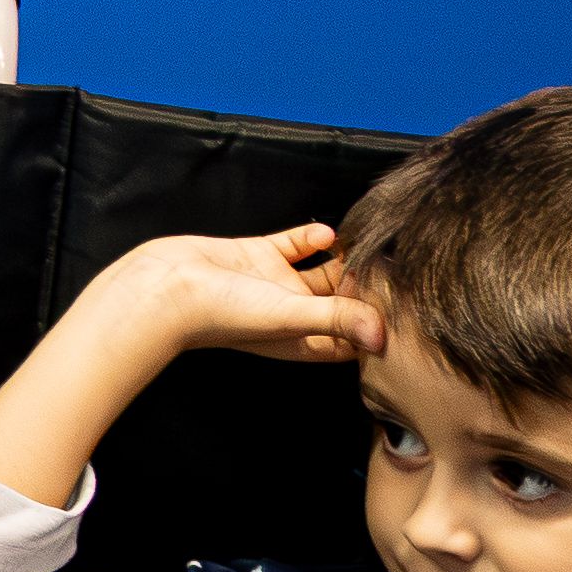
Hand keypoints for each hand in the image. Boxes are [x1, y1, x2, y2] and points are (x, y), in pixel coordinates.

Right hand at [84, 224, 368, 369]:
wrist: (164, 287)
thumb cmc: (222, 313)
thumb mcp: (290, 316)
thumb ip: (337, 319)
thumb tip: (384, 337)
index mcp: (304, 340)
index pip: (355, 338)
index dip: (380, 325)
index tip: (406, 305)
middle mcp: (294, 314)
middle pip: (344, 303)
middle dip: (368, 288)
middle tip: (395, 266)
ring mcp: (276, 284)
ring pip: (323, 273)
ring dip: (344, 260)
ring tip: (367, 243)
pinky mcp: (257, 256)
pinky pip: (293, 246)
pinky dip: (311, 238)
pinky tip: (325, 231)